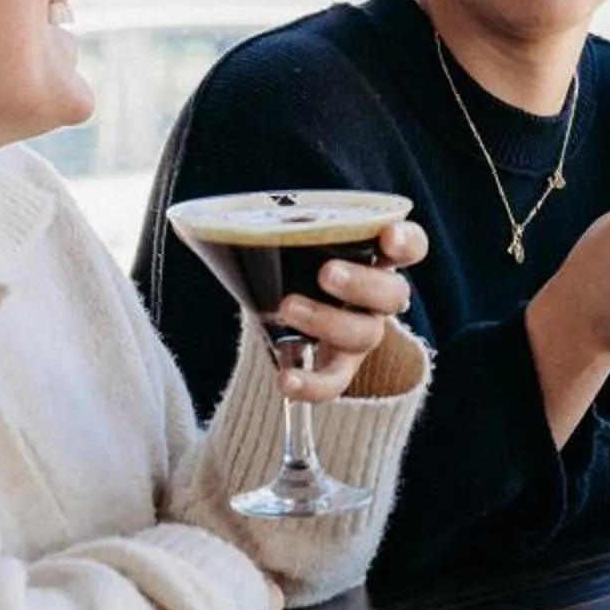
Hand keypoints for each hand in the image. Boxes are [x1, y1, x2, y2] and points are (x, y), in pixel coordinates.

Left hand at [268, 217, 428, 401]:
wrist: (283, 305)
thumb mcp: (292, 242)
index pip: (411, 247)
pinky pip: (334, 382)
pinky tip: (285, 379)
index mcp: (376, 258)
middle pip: (392, 293)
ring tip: (288, 308)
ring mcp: (361, 333)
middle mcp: (377, 298)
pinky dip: (311, 385)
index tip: (387, 237)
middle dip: (362, 283)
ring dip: (328, 321)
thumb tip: (198, 224)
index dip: (406, 243)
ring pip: (365, 334)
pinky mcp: (338, 367)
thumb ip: (270, 229)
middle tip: (326, 273)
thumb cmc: (295, 264)